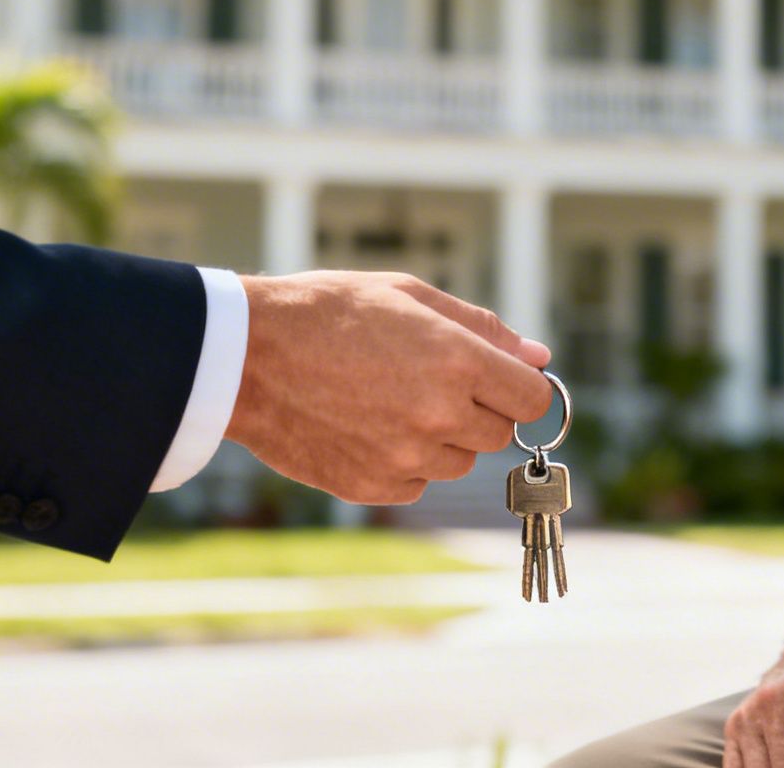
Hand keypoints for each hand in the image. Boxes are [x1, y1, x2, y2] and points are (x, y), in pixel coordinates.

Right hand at [226, 271, 553, 503]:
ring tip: (388, 400)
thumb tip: (538, 357)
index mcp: (457, 362)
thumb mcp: (408, 295)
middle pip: (497, 434)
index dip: (521, 387)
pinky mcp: (371, 487)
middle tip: (426, 380)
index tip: (500, 380)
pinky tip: (364, 426)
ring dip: (440, 438)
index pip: (533, 398)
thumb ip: (481, 328)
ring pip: (457, 463)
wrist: (245, 355)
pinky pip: (414, 484)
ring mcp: (405, 457)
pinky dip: (402, 463)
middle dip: (477, 409)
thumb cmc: (328, 312)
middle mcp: (439, 415)